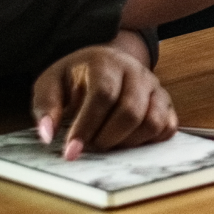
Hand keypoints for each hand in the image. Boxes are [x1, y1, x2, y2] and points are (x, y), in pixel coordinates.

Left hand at [32, 36, 175, 158]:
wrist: (102, 64)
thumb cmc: (74, 78)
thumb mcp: (50, 84)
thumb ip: (46, 107)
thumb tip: (48, 135)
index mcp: (106, 62)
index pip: (103, 95)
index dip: (87, 126)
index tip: (71, 151)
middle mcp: (136, 72)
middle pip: (131, 112)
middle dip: (107, 138)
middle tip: (90, 147)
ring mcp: (155, 87)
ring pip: (152, 122)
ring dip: (128, 142)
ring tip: (107, 143)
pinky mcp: (165, 103)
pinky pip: (167, 128)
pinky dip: (149, 141)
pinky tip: (127, 141)